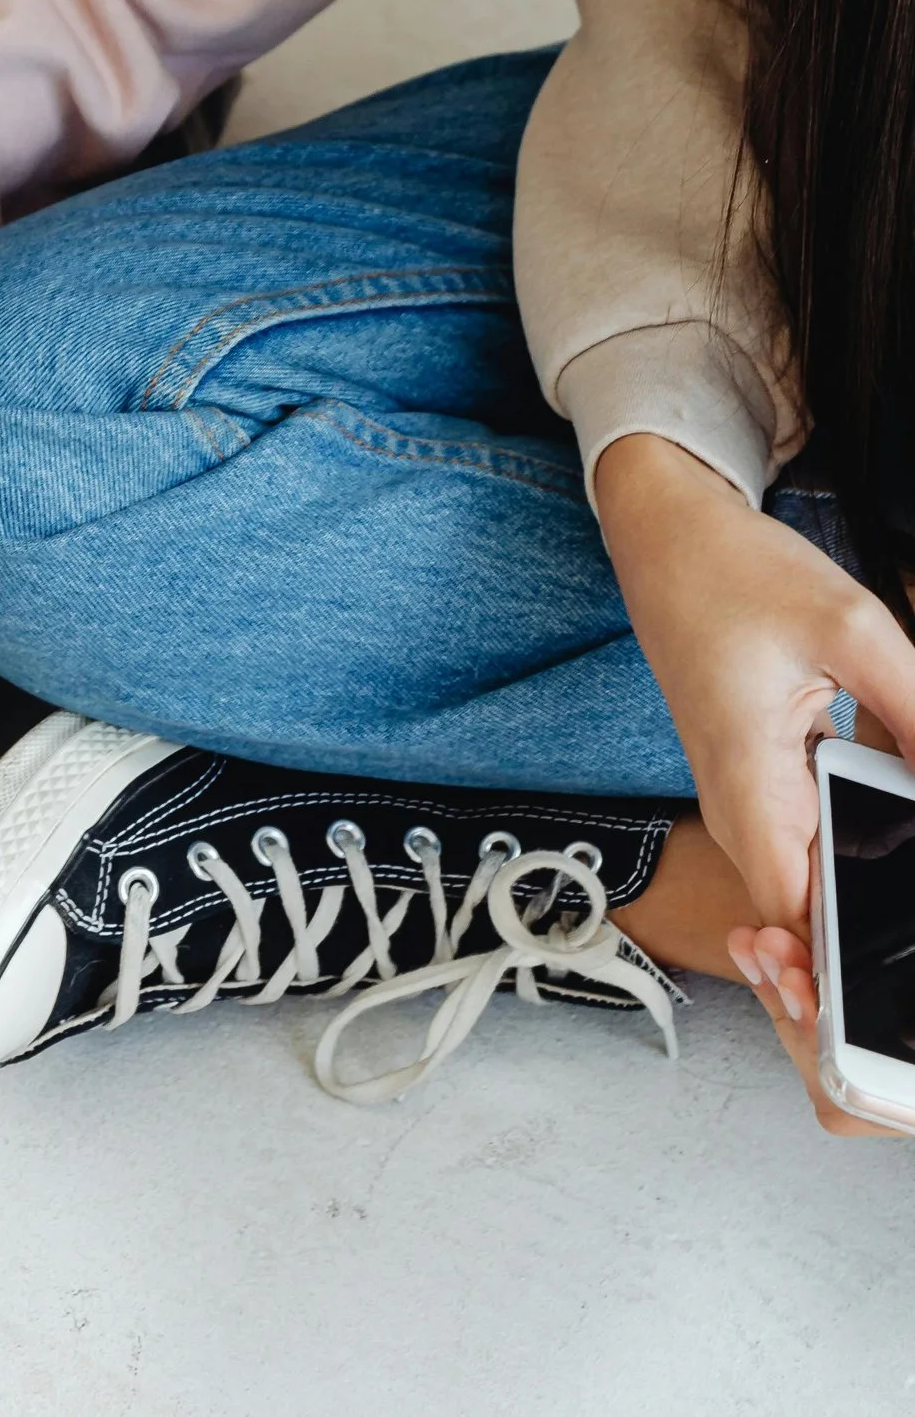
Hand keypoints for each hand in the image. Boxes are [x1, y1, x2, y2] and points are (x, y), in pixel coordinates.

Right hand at [596, 430, 914, 1133]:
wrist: (663, 533)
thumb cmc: (736, 571)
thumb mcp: (856, 629)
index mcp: (751, 791)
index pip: (799, 936)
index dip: (843, 996)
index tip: (894, 1019)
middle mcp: (744, 818)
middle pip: (807, 942)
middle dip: (860, 983)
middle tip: (910, 1005)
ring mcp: (753, 810)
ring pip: (815, 909)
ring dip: (862, 937)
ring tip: (905, 964)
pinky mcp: (766, 793)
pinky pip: (817, 862)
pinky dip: (860, 880)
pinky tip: (894, 868)